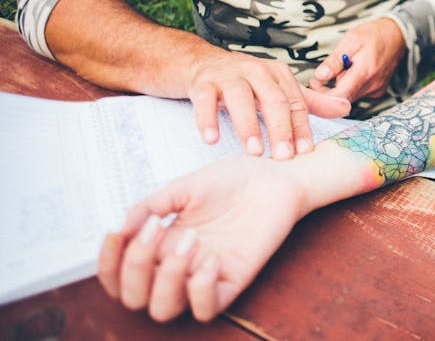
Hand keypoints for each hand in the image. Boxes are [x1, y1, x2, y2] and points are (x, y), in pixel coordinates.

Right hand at [97, 155, 309, 322]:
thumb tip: (121, 228)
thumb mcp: (183, 187)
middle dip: (135, 268)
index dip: (108, 264)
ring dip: (167, 278)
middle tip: (155, 231)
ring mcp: (204, 276)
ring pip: (165, 309)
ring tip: (190, 240)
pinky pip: (208, 308)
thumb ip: (150, 206)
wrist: (273, 176)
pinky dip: (201, 290)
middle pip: (136, 298)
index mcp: (160, 244)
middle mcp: (177, 266)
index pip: (119, 275)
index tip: (114, 233)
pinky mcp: (233, 280)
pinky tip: (211, 259)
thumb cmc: (232, 180)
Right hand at [187, 51, 349, 158]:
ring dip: (248, 126)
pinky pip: (205, 100)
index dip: (301, 127)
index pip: (295, 102)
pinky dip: (208, 119)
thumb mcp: (279, 89)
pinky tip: (212, 139)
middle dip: (280, 129)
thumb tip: (346, 107)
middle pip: (273, 99)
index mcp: (278, 74)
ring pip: (241, 98)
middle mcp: (256, 70)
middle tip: (284, 157)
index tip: (305, 152)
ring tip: (254, 152)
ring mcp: (228, 74)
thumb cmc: (247, 82)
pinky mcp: (203, 82)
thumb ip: (310, 102)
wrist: (202, 64)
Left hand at [308, 18, 405, 101]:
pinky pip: (357, 94)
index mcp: (364, 72)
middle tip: (322, 74)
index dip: (322, 94)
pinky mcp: (376, 93)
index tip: (314, 83)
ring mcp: (375, 91)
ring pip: (348, 97)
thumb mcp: (350, 40)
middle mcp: (372, 86)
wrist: (397, 36)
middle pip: (342, 99)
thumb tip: (319, 76)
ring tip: (341, 68)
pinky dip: (349, 86)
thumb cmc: (373, 34)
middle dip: (328, 89)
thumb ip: (335, 60)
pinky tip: (351, 73)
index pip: (339, 96)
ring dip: (339, 87)